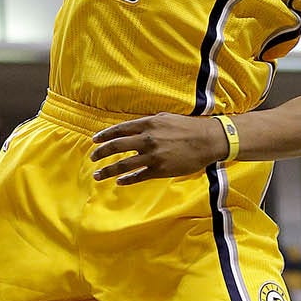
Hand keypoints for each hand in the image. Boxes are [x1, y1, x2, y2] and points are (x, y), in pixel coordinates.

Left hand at [91, 113, 228, 184]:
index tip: (94, 141)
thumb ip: (148, 124)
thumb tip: (133, 129)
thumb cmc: (188, 126)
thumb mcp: (165, 118)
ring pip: (124, 165)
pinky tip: (119, 181)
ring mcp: (153, 156)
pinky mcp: (161, 170)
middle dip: (101, 153)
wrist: (208, 140)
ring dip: (108, 171)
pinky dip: (127, 179)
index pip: (119, 130)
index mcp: (147, 124)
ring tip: (98, 175)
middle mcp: (147, 139)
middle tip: (92, 158)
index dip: (104, 136)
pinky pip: (139, 176)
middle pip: (116, 147)